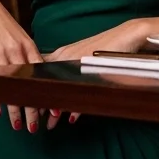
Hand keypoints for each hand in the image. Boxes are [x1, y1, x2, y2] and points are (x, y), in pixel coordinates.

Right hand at [0, 0, 44, 132]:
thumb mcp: (18, 34)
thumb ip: (27, 52)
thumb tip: (37, 70)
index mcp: (27, 46)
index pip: (41, 75)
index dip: (48, 93)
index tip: (54, 110)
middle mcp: (16, 51)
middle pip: (28, 85)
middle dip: (33, 108)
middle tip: (36, 126)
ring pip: (10, 87)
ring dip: (14, 109)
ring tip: (18, 125)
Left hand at [41, 16, 158, 128]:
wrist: (128, 35)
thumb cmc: (106, 47)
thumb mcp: (83, 57)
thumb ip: (70, 68)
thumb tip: (59, 86)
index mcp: (62, 55)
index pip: (40, 73)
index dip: (34, 89)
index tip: (30, 103)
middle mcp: (66, 57)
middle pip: (46, 83)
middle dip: (41, 103)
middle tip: (37, 119)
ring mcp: (77, 62)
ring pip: (60, 89)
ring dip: (55, 109)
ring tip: (50, 124)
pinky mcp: (91, 67)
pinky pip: (79, 91)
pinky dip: (75, 106)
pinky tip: (72, 118)